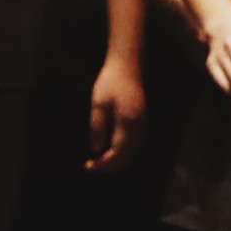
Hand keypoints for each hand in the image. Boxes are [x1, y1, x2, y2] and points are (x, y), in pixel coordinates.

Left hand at [83, 43, 147, 166]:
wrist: (127, 64)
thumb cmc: (111, 81)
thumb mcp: (98, 103)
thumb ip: (98, 127)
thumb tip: (97, 149)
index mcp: (128, 123)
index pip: (117, 153)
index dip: (104, 164)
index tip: (89, 166)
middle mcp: (138, 127)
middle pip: (127, 157)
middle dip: (110, 165)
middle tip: (92, 166)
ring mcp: (142, 124)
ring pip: (132, 152)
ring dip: (116, 159)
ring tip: (99, 160)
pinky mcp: (140, 120)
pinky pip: (133, 143)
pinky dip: (122, 152)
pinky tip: (109, 149)